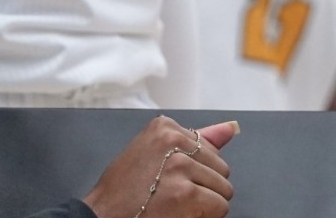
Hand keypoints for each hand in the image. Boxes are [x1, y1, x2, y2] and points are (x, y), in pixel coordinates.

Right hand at [83, 116, 236, 217]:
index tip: (166, 177)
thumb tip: (231, 128)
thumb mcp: (155, 153)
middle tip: (171, 193)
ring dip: (205, 202)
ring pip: (223, 188)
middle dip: (203, 185)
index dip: (192, 171)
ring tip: (175, 204)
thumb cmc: (125, 191)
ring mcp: (180, 165)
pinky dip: (206, 216)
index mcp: (164, 127)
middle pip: (220, 167)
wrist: (104, 215)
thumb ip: (196, 140)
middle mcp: (172, 140)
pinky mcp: (186, 192)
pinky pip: (220, 206)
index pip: (207, 149)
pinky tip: (181, 213)